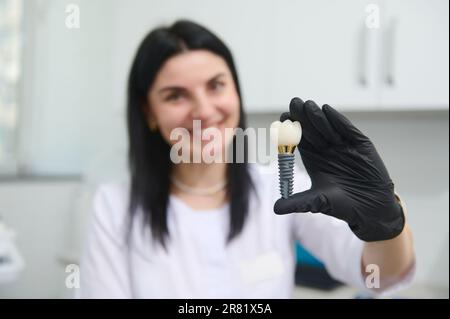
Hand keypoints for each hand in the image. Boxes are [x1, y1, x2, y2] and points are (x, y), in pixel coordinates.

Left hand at [274, 98, 404, 241]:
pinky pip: (347, 129)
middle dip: (302, 117)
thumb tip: (275, 209)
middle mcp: (326, 149)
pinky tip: (327, 110)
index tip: (282, 120)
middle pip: (311, 129)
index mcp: (313, 159)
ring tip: (307, 105)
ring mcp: (343, 145)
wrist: (372, 210)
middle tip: (293, 103)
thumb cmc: (342, 206)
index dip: (291, 130)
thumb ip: (298, 203)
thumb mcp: (318, 203)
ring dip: (317, 116)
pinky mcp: (360, 144)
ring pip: (327, 126)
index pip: (299, 140)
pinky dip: (338, 120)